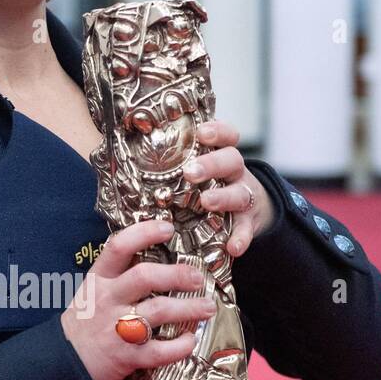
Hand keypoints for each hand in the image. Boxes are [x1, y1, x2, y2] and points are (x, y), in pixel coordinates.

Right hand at [60, 218, 216, 379]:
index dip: (145, 233)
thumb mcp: (94, 290)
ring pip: (159, 311)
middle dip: (178, 274)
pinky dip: (180, 346)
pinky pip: (159, 350)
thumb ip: (119, 273)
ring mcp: (117, 328)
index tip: (168, 228)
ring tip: (208, 308)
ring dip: (189, 308)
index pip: (119, 247)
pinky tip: (190, 340)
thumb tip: (153, 251)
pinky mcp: (126, 356)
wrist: (64, 362)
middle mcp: (108, 300)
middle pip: (145, 277)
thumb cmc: (85, 322)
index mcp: (100, 280)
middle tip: (198, 278)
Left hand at [184, 120, 276, 257]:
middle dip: (211, 165)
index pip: (227, 136)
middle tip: (190, 172)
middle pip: (231, 160)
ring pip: (239, 193)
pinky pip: (246, 230)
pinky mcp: (248, 222)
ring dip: (223, 197)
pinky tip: (232, 248)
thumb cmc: (212, 186)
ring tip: (207, 202)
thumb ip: (177, 165)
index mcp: (222, 156)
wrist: (249, 209)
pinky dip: (241, 238)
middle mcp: (235, 174)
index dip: (217, 132)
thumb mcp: (202, 171)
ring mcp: (244, 197)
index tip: (202, 133)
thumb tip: (131, 163)